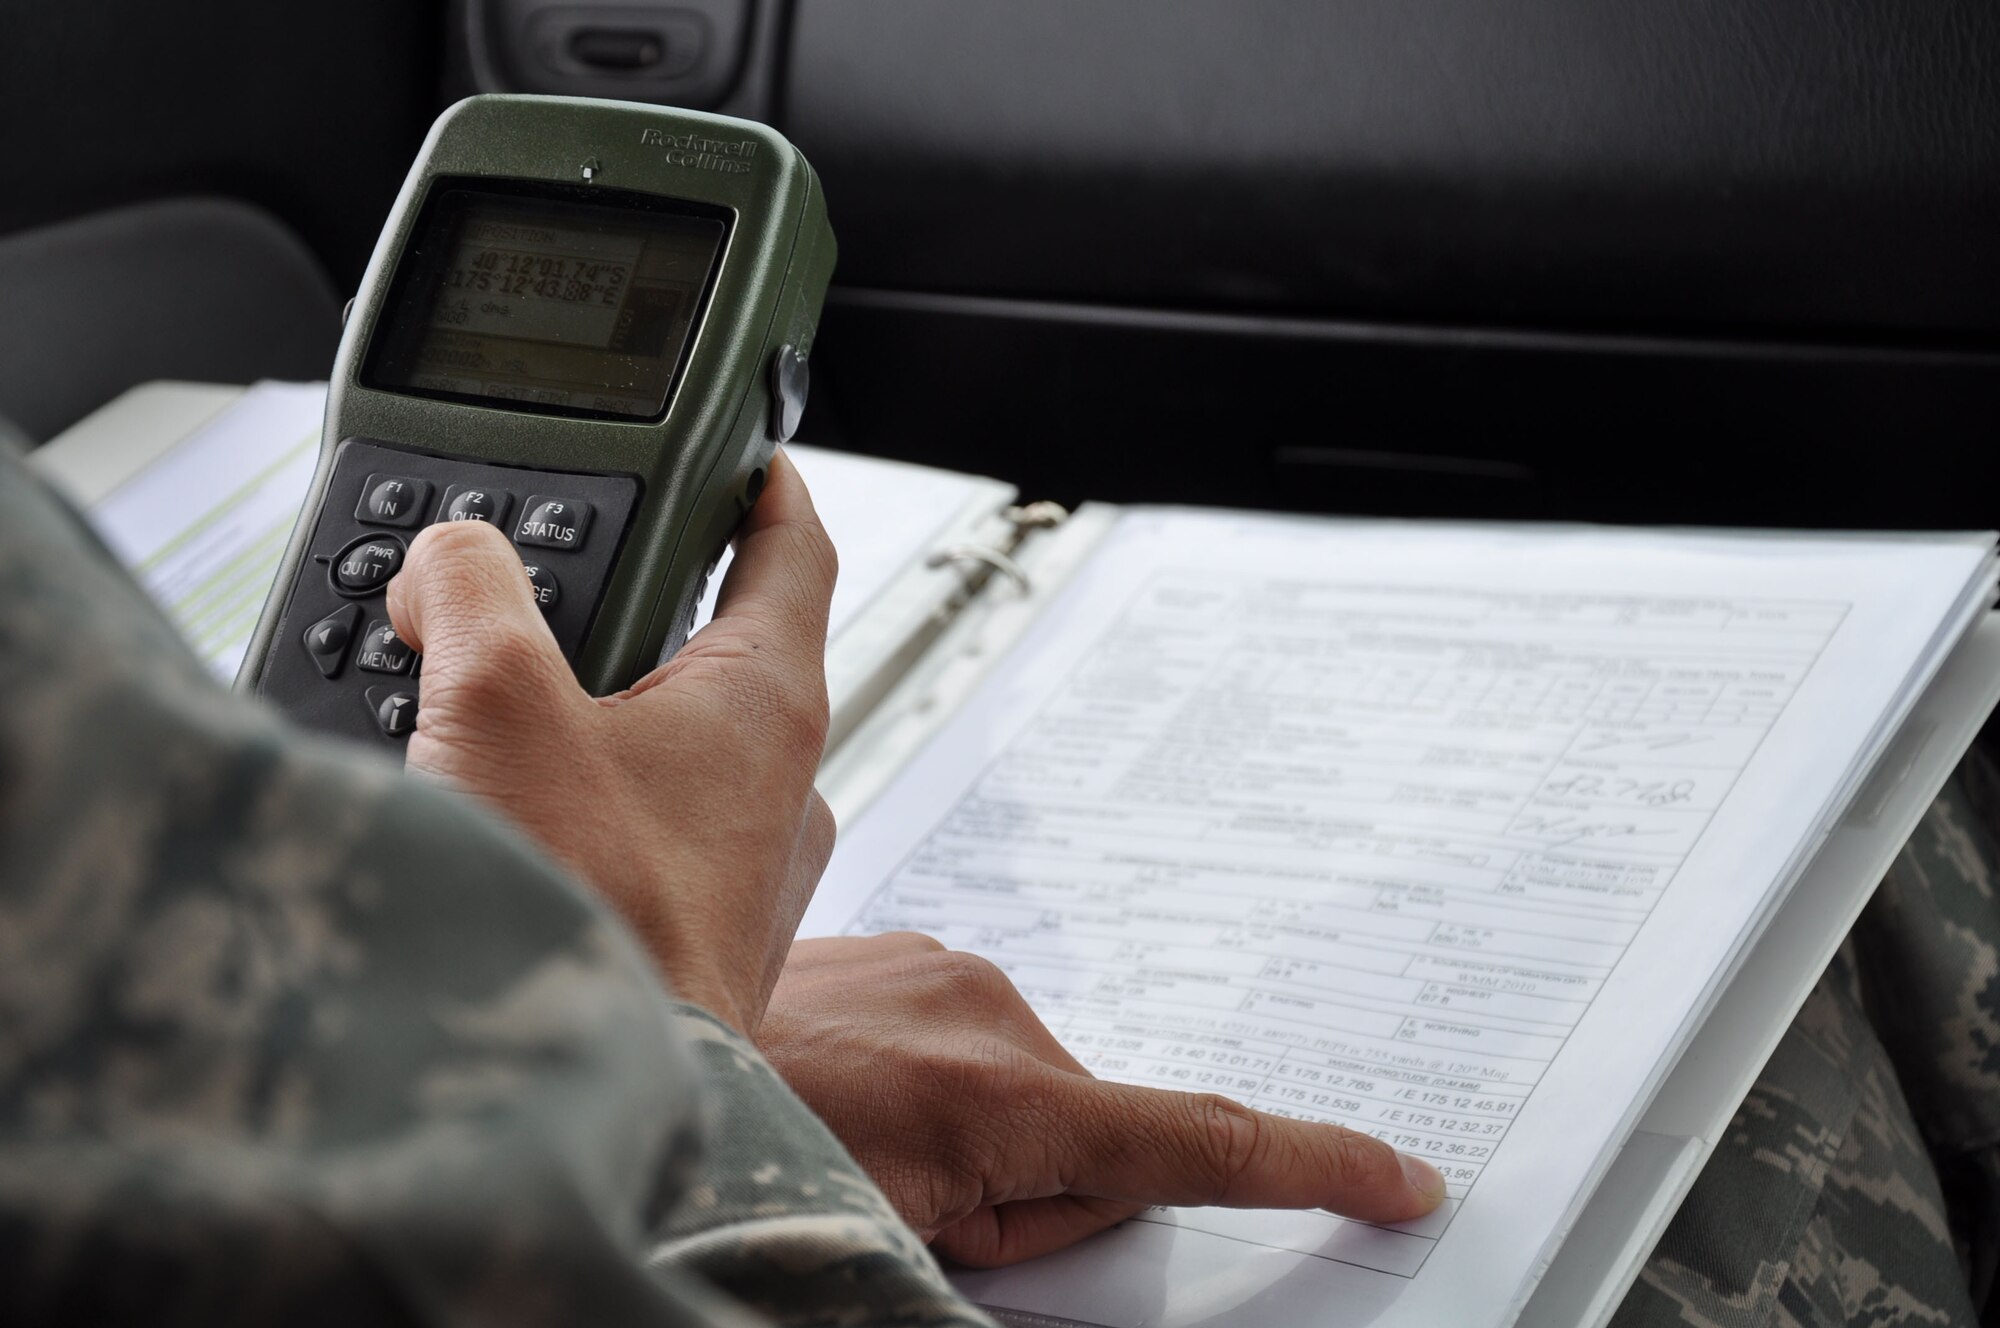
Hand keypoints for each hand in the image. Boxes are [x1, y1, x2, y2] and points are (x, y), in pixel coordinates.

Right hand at [384, 451, 838, 1035]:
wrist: (581, 1094)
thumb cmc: (586, 917)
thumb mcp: (497, 703)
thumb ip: (470, 591)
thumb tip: (451, 562)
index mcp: (765, 696)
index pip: (790, 543)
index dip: (758, 479)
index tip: (734, 448)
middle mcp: (775, 774)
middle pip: (708, 634)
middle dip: (617, 599)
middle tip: (533, 583)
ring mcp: (740, 855)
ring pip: (662, 733)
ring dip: (580, 704)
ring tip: (481, 706)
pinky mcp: (690, 918)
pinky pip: (639, 817)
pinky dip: (576, 789)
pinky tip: (498, 807)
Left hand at [759, 934, 1447, 1266]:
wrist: (622, 1039)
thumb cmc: (740, 1148)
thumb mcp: (906, 1233)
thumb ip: (1033, 1217)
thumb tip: (1101, 1186)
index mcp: (1000, 1092)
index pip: (1198, 1137)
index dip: (1310, 1165)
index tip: (1394, 1175)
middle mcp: (983, 1005)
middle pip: (1087, 1122)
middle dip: (1039, 1176)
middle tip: (928, 1203)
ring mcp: (938, 963)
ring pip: (1018, 1076)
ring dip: (976, 1120)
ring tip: (862, 1135)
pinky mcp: (902, 943)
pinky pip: (962, 1028)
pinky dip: (937, 1072)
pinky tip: (848, 1085)